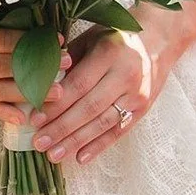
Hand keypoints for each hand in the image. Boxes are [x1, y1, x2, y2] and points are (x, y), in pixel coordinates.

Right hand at [0, 8, 70, 127]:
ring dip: (30, 93)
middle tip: (66, 67)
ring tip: (58, 92)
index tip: (58, 40)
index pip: (3, 41)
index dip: (32, 42)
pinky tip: (25, 116)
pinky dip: (5, 112)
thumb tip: (32, 21)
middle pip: (5, 68)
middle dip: (38, 68)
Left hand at [29, 24, 167, 166]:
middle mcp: (125, 75)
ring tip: (53, 155)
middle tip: (39, 142)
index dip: (57, 103)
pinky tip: (80, 157)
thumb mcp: (92, 37)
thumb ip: (70, 59)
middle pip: (89, 107)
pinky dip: (99, 146)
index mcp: (109, 53)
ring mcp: (136, 95)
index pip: (79, 84)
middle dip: (61, 128)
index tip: (35, 118)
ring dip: (76, 142)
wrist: (160, 40)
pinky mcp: (143, 109)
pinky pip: (118, 131)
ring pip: (102, 123)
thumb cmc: (117, 36)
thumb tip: (43, 83)